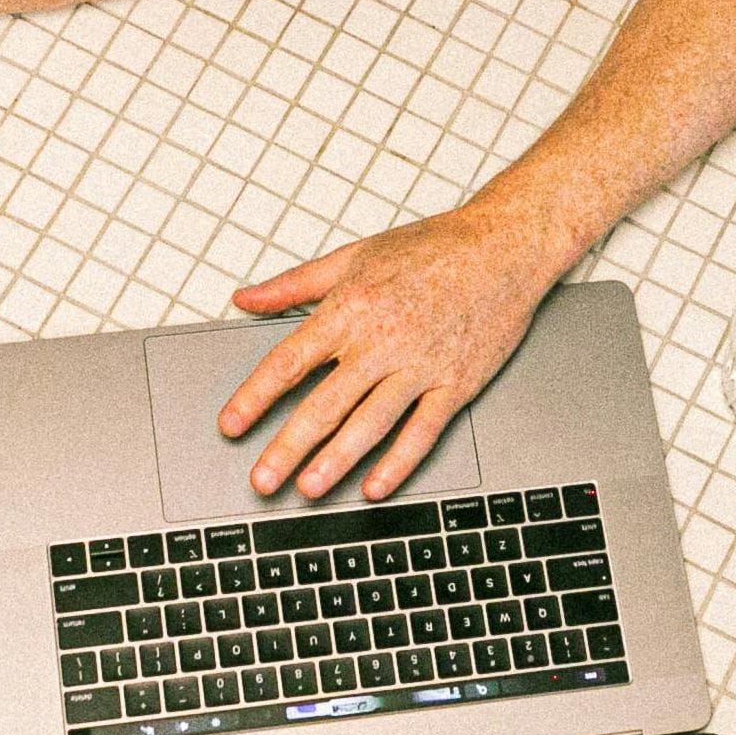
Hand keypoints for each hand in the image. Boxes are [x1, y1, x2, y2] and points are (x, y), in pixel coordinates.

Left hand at [220, 204, 565, 498]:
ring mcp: (421, 365)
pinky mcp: (456, 383)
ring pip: (370, 423)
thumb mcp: (354, 255)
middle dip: (288, 447)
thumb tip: (246, 298)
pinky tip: (375, 486)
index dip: (255, 397)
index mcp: (351, 308)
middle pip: (325, 403)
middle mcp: (382, 340)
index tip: (231, 425)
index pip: (290, 361)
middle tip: (262, 480)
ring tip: (308, 489)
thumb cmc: (433, 247)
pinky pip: (423, 430)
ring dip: (336, 461)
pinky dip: (399, 462)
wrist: (504, 245)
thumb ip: (294, 284)